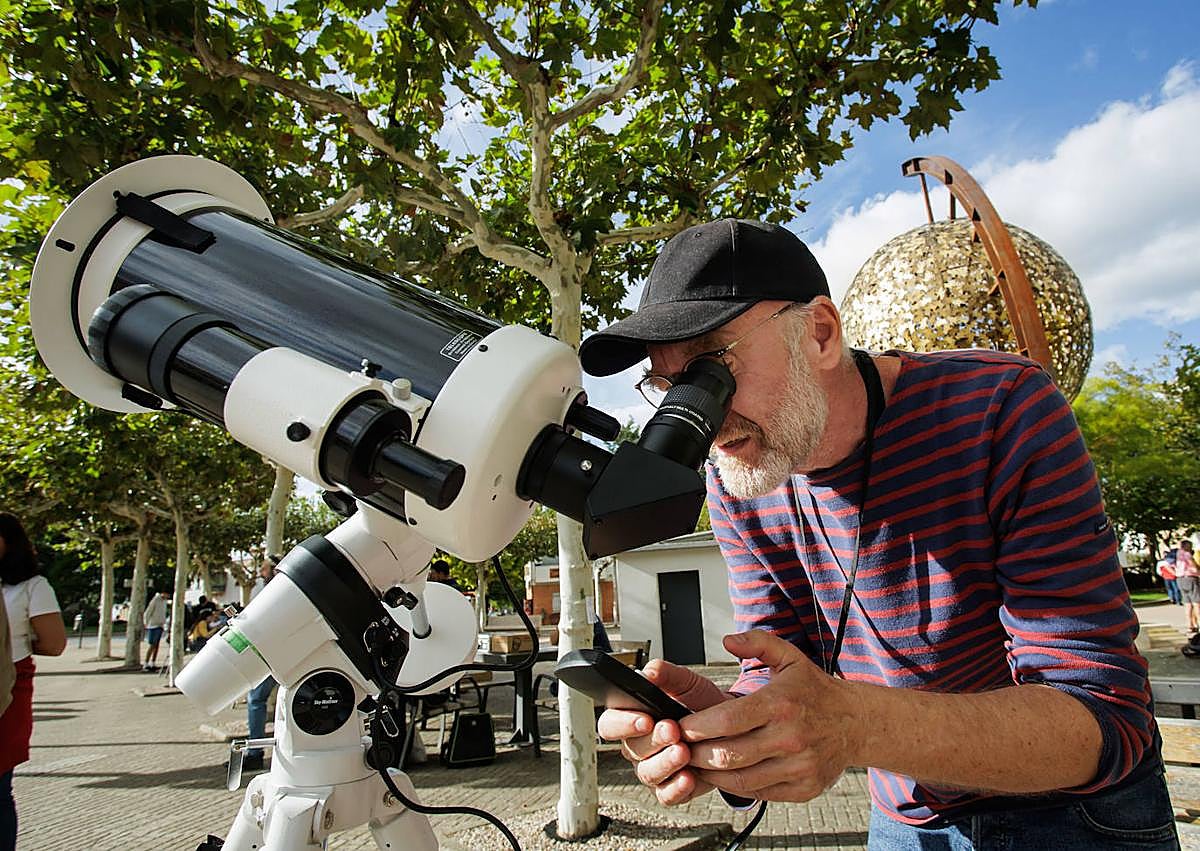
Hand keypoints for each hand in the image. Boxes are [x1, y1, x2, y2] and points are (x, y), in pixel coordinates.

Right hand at [596, 659, 730, 805]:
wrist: (730, 730)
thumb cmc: (702, 706)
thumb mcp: (687, 684)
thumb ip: (667, 675)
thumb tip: (649, 671)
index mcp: (632, 718)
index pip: (611, 723)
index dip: (623, 723)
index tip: (644, 719)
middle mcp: (638, 746)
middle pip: (630, 749)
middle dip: (652, 740)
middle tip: (672, 730)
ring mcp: (652, 768)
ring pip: (647, 773)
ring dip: (665, 763)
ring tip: (684, 752)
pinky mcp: (669, 789)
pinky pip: (665, 795)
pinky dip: (676, 788)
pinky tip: (689, 777)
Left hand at [679, 630, 856, 802]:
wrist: (857, 722)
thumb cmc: (816, 691)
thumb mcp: (789, 656)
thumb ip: (756, 643)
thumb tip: (728, 640)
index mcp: (780, 704)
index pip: (726, 720)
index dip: (696, 727)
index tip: (680, 726)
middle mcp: (790, 737)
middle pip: (728, 755)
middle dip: (696, 754)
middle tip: (680, 749)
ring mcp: (798, 766)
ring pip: (740, 780)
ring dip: (711, 775)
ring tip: (696, 764)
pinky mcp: (803, 787)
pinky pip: (759, 793)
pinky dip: (736, 787)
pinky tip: (724, 775)